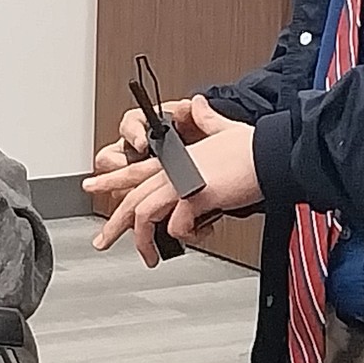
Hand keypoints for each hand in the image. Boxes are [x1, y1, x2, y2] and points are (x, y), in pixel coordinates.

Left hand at [90, 96, 261, 266]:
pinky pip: (178, 225)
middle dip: (114, 224)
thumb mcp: (223, 128)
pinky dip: (182, 235)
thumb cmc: (251, 147)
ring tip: (149, 257)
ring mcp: (183, 182)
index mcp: (176, 158)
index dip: (111, 179)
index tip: (93, 187)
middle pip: (132, 198)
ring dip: (144, 241)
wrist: (270, 154)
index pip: (134, 170)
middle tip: (102, 241)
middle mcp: (174, 170)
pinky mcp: (197, 196)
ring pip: (145, 214)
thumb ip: (206, 120)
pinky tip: (193, 236)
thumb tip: (198, 105)